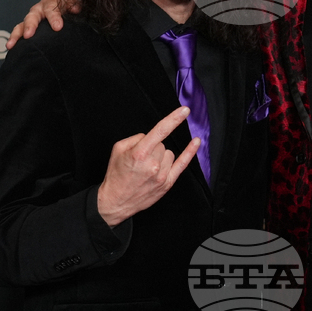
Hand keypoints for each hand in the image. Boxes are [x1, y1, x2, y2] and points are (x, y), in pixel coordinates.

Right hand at [5, 0, 77, 49]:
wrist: (69, 7)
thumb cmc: (71, 4)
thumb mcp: (76, 1)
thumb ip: (76, 3)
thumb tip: (75, 8)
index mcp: (51, 2)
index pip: (51, 7)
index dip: (53, 17)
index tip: (57, 27)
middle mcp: (39, 9)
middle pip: (33, 16)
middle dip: (30, 25)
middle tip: (29, 35)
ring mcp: (33, 19)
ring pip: (22, 25)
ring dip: (16, 34)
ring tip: (11, 44)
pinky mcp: (29, 28)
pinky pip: (20, 33)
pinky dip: (15, 40)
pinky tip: (11, 48)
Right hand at [96, 106, 199, 226]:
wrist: (116, 201)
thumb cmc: (116, 175)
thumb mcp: (118, 150)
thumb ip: (135, 138)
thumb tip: (149, 136)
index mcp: (139, 153)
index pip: (160, 131)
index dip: (174, 118)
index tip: (184, 110)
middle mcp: (152, 164)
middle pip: (161, 144)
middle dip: (152, 147)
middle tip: (140, 160)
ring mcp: (161, 175)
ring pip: (168, 153)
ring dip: (160, 156)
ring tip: (147, 168)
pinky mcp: (167, 183)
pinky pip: (182, 164)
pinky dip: (190, 152)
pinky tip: (196, 142)